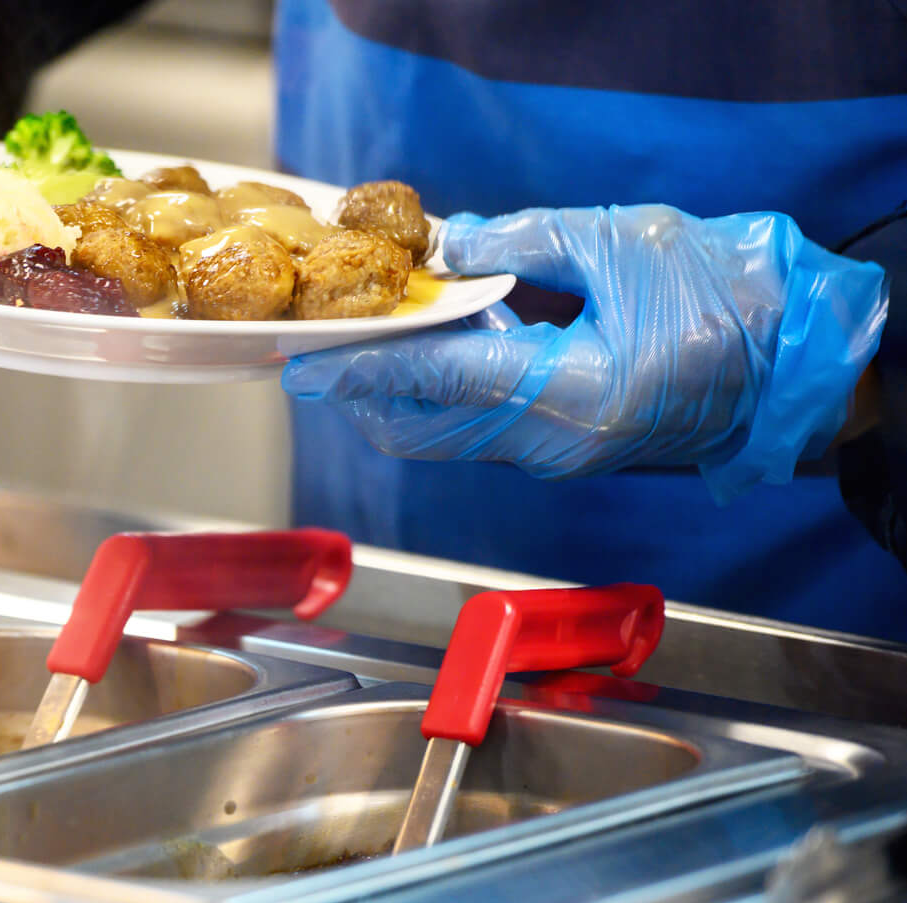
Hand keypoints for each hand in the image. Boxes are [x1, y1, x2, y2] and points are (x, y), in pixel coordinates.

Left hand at [281, 206, 888, 498]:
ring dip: (394, 400)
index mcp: (570, 389)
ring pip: (444, 439)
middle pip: (422, 429)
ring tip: (354, 356)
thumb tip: (447, 244)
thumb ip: (523, 243)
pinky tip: (426, 357)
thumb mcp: (624, 241)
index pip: (435, 381)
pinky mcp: (565, 453)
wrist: (800, 362)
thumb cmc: (731, 294)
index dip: (361, 371)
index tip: (306, 362)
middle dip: (360, 396)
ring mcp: (559, 456)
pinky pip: (478, 434)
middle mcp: (553, 441)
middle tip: (313, 359)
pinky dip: (439, 401)